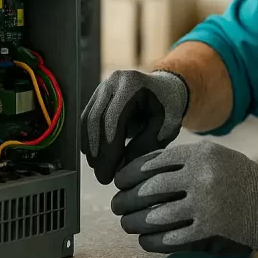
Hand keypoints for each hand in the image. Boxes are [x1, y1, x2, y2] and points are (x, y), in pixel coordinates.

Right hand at [81, 69, 188, 183]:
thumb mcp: (165, 127)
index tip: (108, 174)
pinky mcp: (98, 95)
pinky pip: (88, 119)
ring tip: (100, 169)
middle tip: (102, 176)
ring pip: (88, 120)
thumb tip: (120, 168)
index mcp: (132, 83)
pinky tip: (96, 157)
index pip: (113, 119)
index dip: (108, 150)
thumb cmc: (169, 108)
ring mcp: (103, 86)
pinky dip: (90, 140)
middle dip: (98, 152)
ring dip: (91, 148)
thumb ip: (145, 146)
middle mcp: (114, 81)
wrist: (167, 90)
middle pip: (96, 119)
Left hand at [110, 141, 257, 254]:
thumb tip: (140, 173)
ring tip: (128, 224)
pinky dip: (151, 240)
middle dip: (125, 200)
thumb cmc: (241, 179)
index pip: (151, 163)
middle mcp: (201, 176)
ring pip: (153, 216)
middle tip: (117, 206)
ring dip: (134, 222)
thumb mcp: (216, 156)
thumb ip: (183, 161)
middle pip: (147, 190)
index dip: (128, 174)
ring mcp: (205, 204)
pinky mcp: (209, 230)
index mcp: (200, 154)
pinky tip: (145, 239)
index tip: (119, 182)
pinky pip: (168, 237)